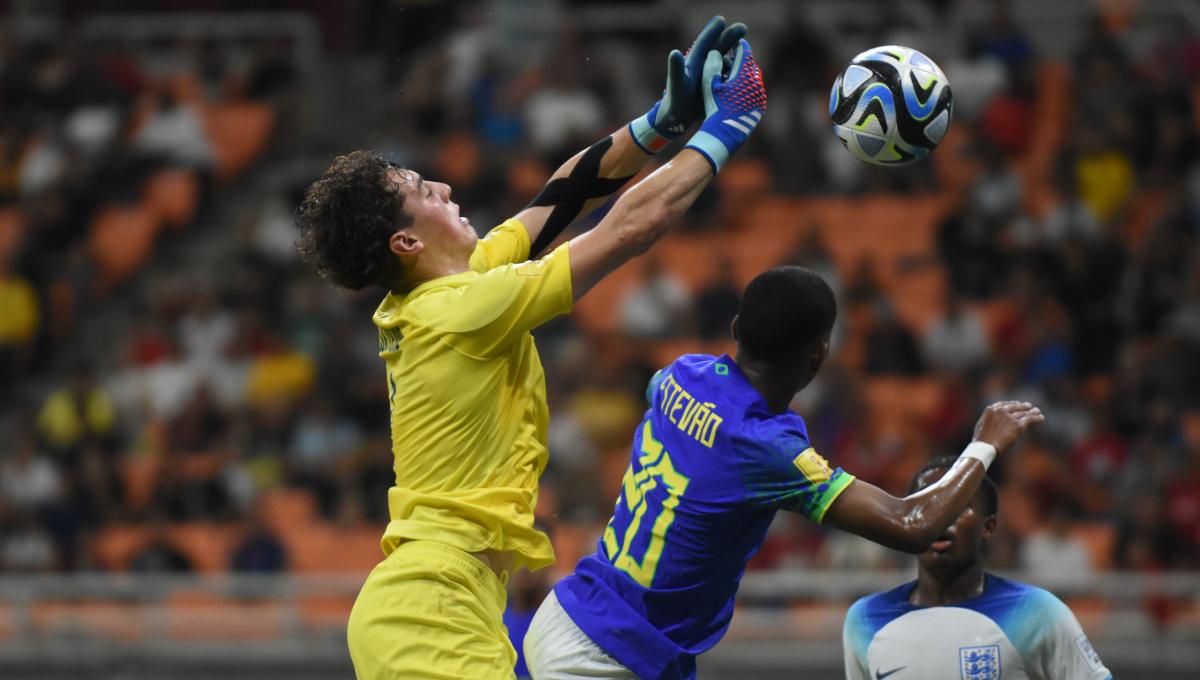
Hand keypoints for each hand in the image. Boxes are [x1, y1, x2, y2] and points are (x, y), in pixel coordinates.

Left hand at [629, 15, 745, 151]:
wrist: (676, 119)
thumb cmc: (675, 102)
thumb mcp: (676, 86)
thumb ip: (676, 70)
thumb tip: (674, 52)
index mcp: (692, 63)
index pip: (704, 43)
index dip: (712, 31)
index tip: (722, 20)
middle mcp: (700, 66)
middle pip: (717, 47)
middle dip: (729, 37)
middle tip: (743, 28)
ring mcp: (706, 76)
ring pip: (723, 60)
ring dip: (735, 55)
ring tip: (747, 54)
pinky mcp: (712, 85)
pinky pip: (726, 74)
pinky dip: (735, 71)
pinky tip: (746, 71)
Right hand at [684, 38, 766, 173]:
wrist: (725, 135)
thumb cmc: (715, 108)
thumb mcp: (709, 85)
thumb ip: (712, 65)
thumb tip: (715, 52)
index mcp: (745, 74)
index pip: (744, 52)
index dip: (738, 45)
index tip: (733, 42)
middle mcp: (756, 83)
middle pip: (750, 66)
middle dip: (741, 61)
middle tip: (733, 58)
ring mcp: (759, 97)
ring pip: (753, 80)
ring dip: (744, 76)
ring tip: (734, 76)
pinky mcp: (758, 108)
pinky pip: (754, 93)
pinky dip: (746, 89)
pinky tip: (737, 93)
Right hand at [972, 401, 1044, 451]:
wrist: (985, 446)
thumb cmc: (980, 439)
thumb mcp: (981, 425)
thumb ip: (989, 419)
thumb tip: (993, 420)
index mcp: (991, 409)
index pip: (1004, 404)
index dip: (1012, 404)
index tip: (1017, 404)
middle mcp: (1001, 411)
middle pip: (1015, 407)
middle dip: (1023, 406)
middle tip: (1029, 406)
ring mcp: (1010, 418)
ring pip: (1024, 413)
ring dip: (1032, 412)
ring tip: (1037, 411)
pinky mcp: (1018, 426)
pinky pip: (1030, 419)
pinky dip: (1037, 418)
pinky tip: (1041, 418)